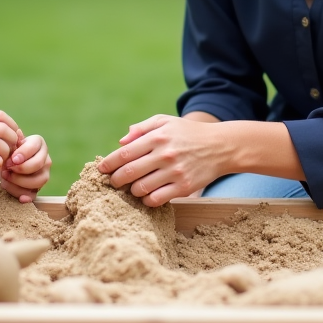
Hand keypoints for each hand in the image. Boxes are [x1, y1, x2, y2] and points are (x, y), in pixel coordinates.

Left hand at [0, 133, 51, 202]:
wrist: (6, 163)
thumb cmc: (9, 151)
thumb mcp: (10, 143)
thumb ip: (13, 140)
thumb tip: (18, 134)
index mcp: (39, 144)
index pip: (34, 147)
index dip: (23, 154)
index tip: (12, 159)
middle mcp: (45, 158)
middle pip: (38, 164)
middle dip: (21, 168)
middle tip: (7, 168)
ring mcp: (43, 174)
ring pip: (39, 180)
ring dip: (20, 181)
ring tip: (5, 178)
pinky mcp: (37, 188)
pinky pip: (34, 194)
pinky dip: (27, 197)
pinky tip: (20, 198)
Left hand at [96, 115, 226, 206]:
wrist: (220, 146)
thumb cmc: (188, 133)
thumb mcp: (165, 122)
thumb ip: (142, 129)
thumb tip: (121, 143)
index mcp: (157, 137)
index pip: (124, 154)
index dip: (109, 164)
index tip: (101, 170)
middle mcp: (164, 154)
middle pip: (129, 173)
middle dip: (116, 180)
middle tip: (114, 182)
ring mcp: (174, 172)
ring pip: (140, 189)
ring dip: (132, 191)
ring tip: (133, 188)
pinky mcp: (184, 186)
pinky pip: (156, 199)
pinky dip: (147, 200)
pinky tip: (148, 195)